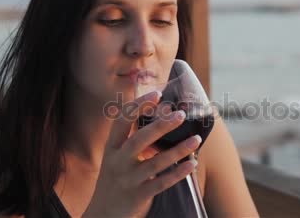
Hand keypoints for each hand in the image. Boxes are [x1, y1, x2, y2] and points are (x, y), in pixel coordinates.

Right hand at [83, 90, 201, 217]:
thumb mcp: (116, 156)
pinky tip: (192, 163)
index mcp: (111, 147)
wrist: (103, 213)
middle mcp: (118, 162)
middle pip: (139, 140)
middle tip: (180, 115)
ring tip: (196, 138)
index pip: (122, 120)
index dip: (139, 105)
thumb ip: (133, 138)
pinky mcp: (139, 196)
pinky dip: (178, 173)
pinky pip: (162, 183)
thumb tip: (162, 114)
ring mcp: (128, 180)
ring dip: (178, 150)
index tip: (157, 93)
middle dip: (160, 126)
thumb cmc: (116, 177)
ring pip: (155, 163)